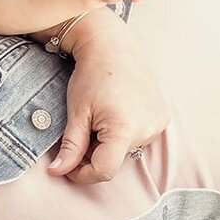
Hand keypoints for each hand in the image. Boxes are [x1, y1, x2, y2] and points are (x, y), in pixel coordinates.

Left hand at [46, 15, 167, 182]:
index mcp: (124, 129)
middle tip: (83, 129)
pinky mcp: (163, 117)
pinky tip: (117, 111)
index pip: (104, 171)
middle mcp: (147, 128)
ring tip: (101, 115)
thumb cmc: (91, 75)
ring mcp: (158, 123)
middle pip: (115, 160)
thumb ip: (70, 147)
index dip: (82, 174)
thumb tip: (57, 173)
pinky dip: (124, 133)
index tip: (67, 166)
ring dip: (110, 143)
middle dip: (94, 154)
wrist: (112, 45)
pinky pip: (139, 137)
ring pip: (126, 150)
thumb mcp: (77, 113)